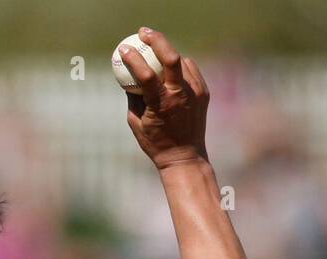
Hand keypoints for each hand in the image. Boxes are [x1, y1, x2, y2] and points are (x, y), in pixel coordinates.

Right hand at [120, 27, 209, 169]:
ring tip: (156, 53)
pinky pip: (190, 71)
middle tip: (143, 33)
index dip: (133, 58)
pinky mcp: (203, 92)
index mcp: (161, 104)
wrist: (185, 156)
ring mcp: (195, 92)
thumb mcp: (135, 122)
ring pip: (182, 62)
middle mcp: (181, 95)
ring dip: (168, 55)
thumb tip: (126, 77)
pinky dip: (180, 67)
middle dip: (156, 39)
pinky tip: (171, 69)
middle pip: (171, 57)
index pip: (145, 74)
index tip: (123, 49)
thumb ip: (132, 97)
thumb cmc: (155, 142)